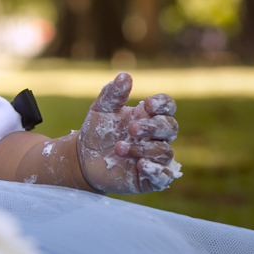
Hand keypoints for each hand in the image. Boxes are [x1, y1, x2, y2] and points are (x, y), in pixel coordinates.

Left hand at [77, 72, 179, 193]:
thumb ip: (113, 94)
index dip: (162, 105)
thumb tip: (124, 75)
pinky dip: (156, 171)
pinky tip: (140, 165)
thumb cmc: (97, 132)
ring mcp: (155, 157)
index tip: (147, 105)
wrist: (84, 160)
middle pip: (170, 128)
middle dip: (153, 127)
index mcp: (147, 117)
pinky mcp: (150, 178)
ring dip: (143, 149)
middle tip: (132, 129)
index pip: (167, 107)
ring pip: (165, 152)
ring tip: (119, 148)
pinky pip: (164, 176)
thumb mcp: (101, 111)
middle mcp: (155, 137)